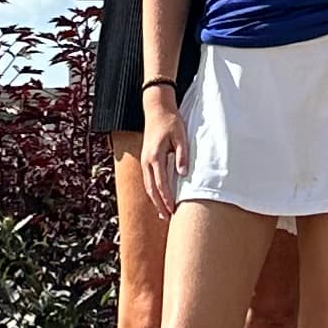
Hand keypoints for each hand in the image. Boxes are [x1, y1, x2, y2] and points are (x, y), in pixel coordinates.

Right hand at [141, 91, 187, 219]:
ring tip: (163, 214)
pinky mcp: (146, 159)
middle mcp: (147, 161)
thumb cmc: (170, 121)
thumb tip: (183, 174)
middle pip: (151, 189)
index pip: (161, 183)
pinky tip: (159, 198)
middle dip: (159, 205)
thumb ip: (182, 154)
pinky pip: (148, 180)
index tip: (173, 210)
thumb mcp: (180, 135)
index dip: (167, 199)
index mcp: (155, 156)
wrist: (156, 109)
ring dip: (155, 200)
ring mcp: (144, 160)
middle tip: (168, 218)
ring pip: (148, 186)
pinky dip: (153, 191)